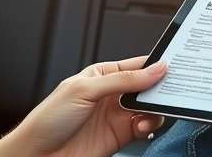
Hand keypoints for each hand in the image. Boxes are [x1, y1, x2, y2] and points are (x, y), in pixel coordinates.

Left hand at [0, 57, 166, 156]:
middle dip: (159, 88)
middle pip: (146, 87)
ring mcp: (117, 116)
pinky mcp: (121, 136)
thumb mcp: (85, 90)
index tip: (173, 66)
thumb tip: (153, 69)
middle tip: (169, 91)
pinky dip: (149, 126)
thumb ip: (122, 80)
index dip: (155, 65)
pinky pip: (144, 127)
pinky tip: (142, 126)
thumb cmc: (49, 119)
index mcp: (102, 75)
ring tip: (149, 113)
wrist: (38, 154)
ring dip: (155, 109)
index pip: (136, 65)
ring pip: (149, 108)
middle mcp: (111, 94)